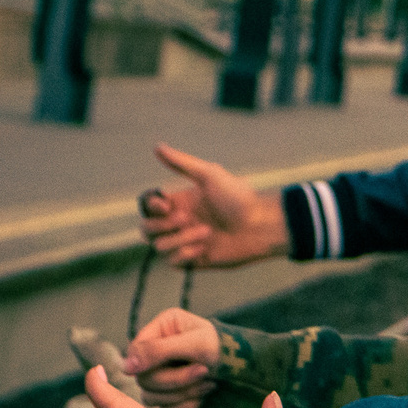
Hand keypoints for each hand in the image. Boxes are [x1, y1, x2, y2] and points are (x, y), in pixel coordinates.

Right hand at [125, 307, 218, 407]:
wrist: (249, 372)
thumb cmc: (226, 350)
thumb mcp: (196, 345)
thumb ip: (159, 351)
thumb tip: (126, 366)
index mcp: (163, 329)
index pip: (135, 351)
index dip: (146, 364)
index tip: (166, 366)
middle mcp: (158, 352)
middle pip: (143, 378)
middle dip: (175, 380)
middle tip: (203, 371)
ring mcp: (163, 375)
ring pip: (151, 397)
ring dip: (182, 393)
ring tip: (208, 383)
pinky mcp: (171, 396)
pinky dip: (186, 406)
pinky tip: (204, 395)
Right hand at [141, 143, 289, 266]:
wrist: (261, 225)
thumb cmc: (239, 198)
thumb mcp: (210, 175)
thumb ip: (182, 163)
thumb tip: (157, 146)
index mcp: (180, 202)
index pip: (148, 206)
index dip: (150, 206)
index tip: (166, 204)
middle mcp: (179, 223)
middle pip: (146, 228)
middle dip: (161, 224)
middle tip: (185, 218)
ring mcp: (185, 242)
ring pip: (158, 246)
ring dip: (180, 239)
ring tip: (207, 232)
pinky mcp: (193, 260)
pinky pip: (171, 262)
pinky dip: (184, 254)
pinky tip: (205, 248)